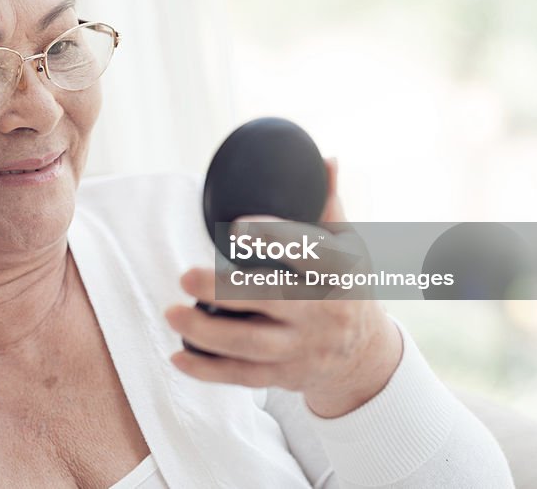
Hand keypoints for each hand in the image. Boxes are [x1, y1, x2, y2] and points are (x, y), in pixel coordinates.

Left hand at [165, 158, 402, 417]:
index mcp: (336, 272)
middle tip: (185, 275)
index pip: (306, 252)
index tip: (235, 227)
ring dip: (207, 332)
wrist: (363, 355)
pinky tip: (178, 356)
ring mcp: (302, 348)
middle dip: (224, 291)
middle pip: (270, 301)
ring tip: (172, 313)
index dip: (273, 237)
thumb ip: (328, 207)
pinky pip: (243, 376)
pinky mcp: (284, 376)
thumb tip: (326, 159)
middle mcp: (321, 311)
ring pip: (251, 344)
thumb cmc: (345, 287)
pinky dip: (208, 370)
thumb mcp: (349, 247)